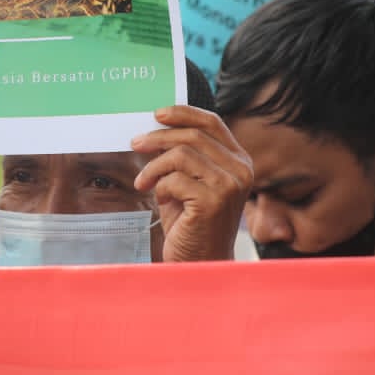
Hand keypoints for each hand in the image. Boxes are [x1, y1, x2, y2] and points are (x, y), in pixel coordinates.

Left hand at [131, 106, 251, 263]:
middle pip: (192, 135)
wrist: (199, 261)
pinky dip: (159, 187)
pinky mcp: (214, 201)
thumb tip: (157, 127)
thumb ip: (184, 156)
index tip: (157, 114)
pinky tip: (160, 200)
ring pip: (181, 155)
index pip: (212, 123)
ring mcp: (230, 186)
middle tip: (135, 144)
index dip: (183, 113)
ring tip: (144, 182)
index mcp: (238, 161)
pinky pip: (174, 179)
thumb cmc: (191, 221)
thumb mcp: (189, 181)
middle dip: (157, 137)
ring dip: (154, 167)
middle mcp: (240, 170)